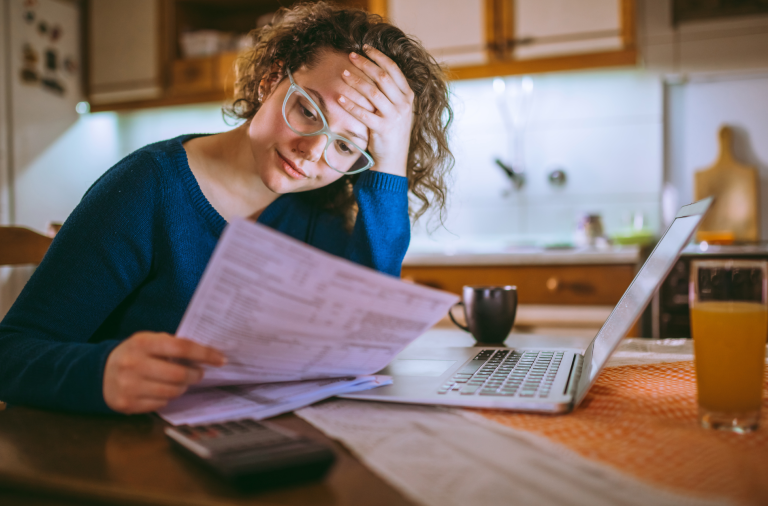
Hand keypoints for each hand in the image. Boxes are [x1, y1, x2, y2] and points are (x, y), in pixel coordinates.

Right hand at [103, 331, 226, 413]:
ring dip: (183, 387)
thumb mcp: (149, 341)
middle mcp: (133, 364)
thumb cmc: (134, 354)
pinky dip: (167, 397)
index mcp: (142, 343)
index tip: (220, 359)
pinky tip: (162, 389)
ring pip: (172, 392)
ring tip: (180, 381)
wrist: (100, 373)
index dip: (204, 354)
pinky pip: (161, 404)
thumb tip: (205, 353)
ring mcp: (129, 386)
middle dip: (195, 375)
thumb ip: (172, 345)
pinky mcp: (127, 404)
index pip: (181, 348)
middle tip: (198, 373)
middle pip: (179, 374)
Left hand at [339, 45, 414, 176]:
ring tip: (343, 73)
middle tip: (351, 56)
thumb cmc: (392, 133)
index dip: (379, 56)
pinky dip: (350, 104)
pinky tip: (339, 98)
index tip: (365, 48)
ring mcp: (394, 117)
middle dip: (365, 64)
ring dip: (356, 81)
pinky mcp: (382, 129)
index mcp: (408, 96)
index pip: (394, 69)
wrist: (394, 160)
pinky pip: (364, 113)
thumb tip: (374, 71)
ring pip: (373, 92)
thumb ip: (390, 93)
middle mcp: (403, 104)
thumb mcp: (397, 110)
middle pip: (382, 77)